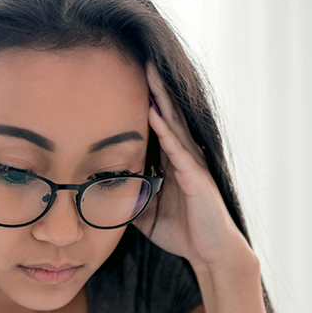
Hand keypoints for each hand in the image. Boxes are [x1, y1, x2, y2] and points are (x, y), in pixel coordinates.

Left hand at [134, 62, 253, 274]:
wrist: (211, 254)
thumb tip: (100, 196)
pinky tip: (154, 114)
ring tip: (150, 72)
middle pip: (167, 114)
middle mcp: (184, 157)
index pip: (156, 124)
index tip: (129, 77)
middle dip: (155, 87)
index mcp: (172, 162)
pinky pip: (179, 150)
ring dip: (161, 99)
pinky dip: (166, 132)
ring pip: (174, 125)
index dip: (146, 100)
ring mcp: (192, 165)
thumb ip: (128, 199)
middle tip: (140, 58)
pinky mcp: (196, 178)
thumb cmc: (183, 233)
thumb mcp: (146, 214)